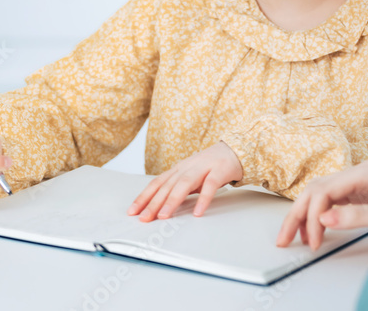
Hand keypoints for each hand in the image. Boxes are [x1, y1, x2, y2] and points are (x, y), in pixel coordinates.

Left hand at [127, 141, 242, 220]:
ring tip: (164, 216)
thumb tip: (160, 208)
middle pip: (168, 185)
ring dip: (172, 200)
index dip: (144, 197)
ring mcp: (203, 168)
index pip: (157, 183)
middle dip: (154, 202)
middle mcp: (188, 167)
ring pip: (184, 184)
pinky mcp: (220, 170)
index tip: (133, 211)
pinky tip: (198, 212)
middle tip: (144, 218)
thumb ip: (178, 189)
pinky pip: (210, 186)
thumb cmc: (210, 166)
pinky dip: (203, 199)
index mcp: (178, 169)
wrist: (235, 149)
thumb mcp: (191, 176)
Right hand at [276, 159, 367, 249]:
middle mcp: (361, 171)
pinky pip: (332, 200)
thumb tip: (324, 217)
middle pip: (317, 188)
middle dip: (298, 214)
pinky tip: (314, 229)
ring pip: (321, 193)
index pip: (326, 190)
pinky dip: (319, 215)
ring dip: (306, 214)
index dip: (312, 216)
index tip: (312, 240)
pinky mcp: (362, 192)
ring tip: (294, 236)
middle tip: (284, 237)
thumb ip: (356, 216)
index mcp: (367, 170)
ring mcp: (360, 180)